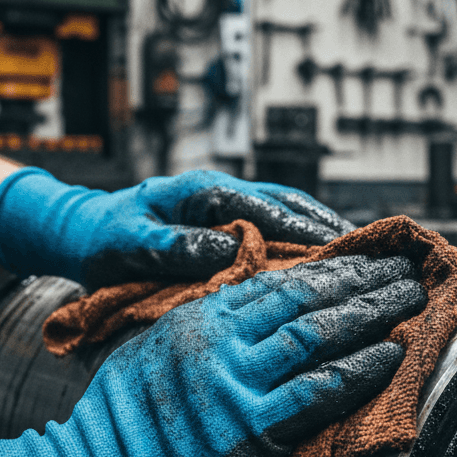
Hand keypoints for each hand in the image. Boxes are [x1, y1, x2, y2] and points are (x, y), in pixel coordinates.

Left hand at [0, 167, 355, 289]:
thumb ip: (174, 247)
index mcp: (204, 192)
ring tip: (365, 259)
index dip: (312, 232)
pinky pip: (276, 226)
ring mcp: (228, 204)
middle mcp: (224, 192)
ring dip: (326, 234)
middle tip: (375, 256)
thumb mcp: (128, 244)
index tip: (348, 253)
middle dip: (334, 230)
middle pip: (293, 206)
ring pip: (290, 213)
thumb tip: (230, 253)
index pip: (271, 210)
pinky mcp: (227, 220)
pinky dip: (305, 241)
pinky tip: (325, 265)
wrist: (81, 230)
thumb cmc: (102, 239)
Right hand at [0, 255, 425, 456]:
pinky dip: (359, 371)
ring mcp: (237, 386)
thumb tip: (243, 309)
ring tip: (409, 299)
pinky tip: (392, 354)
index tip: (362, 258)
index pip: (277, 282)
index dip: (327, 267)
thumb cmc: (113, 424)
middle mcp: (220, 344)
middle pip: (307, 299)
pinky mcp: (253, 433)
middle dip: (361, 280)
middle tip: (401, 268)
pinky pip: (320, 393)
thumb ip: (199, 326)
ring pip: (320, 336)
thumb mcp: (149, 351)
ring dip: (372, 314)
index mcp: (196, 320)